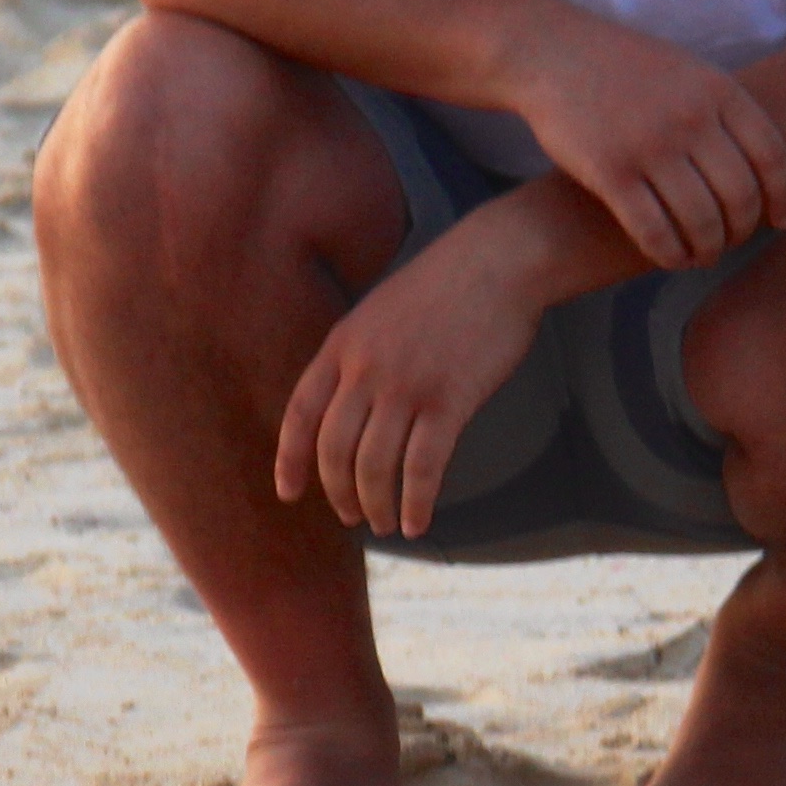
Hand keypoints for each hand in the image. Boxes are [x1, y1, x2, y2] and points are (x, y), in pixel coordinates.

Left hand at [276, 217, 552, 540]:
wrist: (497, 261)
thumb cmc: (443, 288)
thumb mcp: (378, 313)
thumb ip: (356, 356)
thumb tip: (346, 409)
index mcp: (342, 345)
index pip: (300, 414)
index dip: (290, 459)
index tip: (289, 493)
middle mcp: (365, 368)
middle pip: (334, 451)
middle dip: (339, 493)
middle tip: (352, 515)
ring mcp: (406, 385)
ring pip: (375, 467)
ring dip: (377, 506)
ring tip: (386, 525)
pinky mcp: (449, 400)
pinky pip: (423, 468)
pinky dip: (416, 504)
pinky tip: (417, 522)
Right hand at [500, 13, 785, 271]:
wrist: (552, 52)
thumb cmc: (623, 67)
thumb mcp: (686, 71)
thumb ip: (724, 110)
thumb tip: (763, 163)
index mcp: (718, 90)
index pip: (771, 156)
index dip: (782, 197)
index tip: (780, 221)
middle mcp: (691, 118)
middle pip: (739, 196)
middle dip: (740, 230)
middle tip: (730, 241)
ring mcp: (650, 146)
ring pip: (701, 221)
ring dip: (707, 249)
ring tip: (702, 255)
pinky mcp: (610, 172)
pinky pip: (654, 231)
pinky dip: (670, 254)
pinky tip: (671, 259)